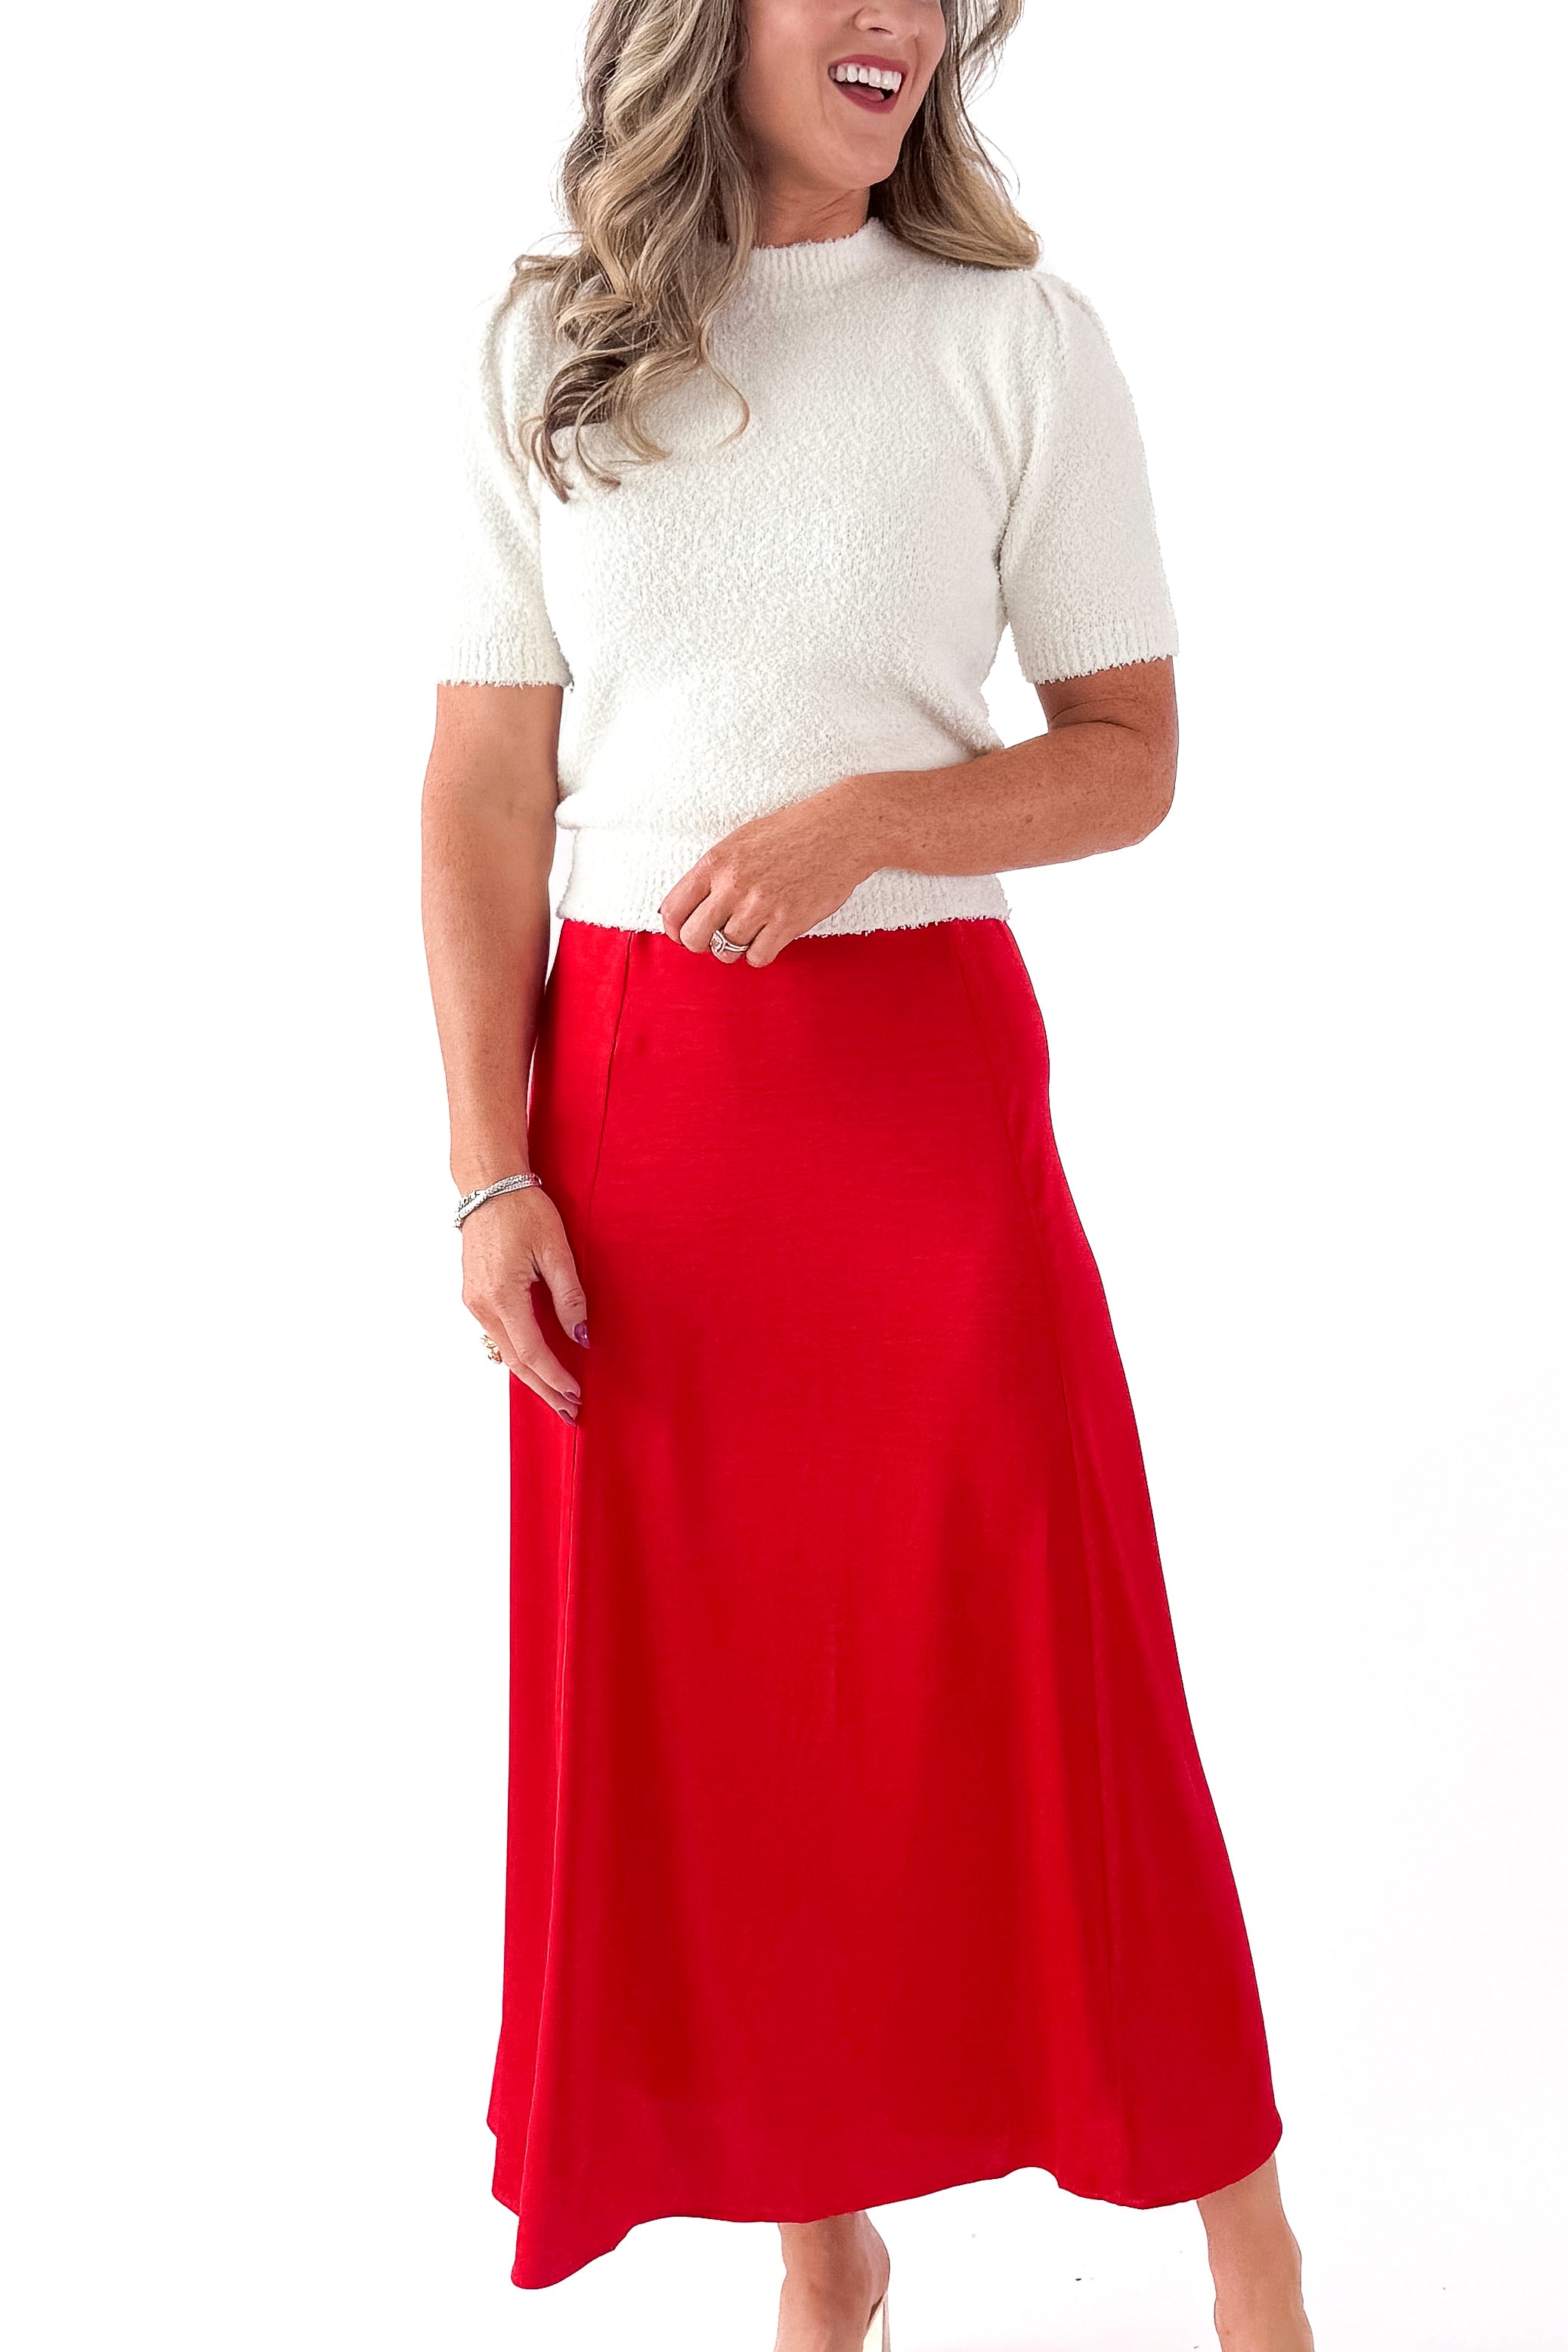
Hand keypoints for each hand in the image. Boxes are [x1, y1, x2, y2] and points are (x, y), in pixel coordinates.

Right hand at [461, 1184, 587, 1422]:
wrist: (488, 1185)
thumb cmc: (523, 1210)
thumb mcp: (556, 1250)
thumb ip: (569, 1297)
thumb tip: (580, 1338)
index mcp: (502, 1295)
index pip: (532, 1352)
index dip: (555, 1378)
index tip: (577, 1395)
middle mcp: (482, 1304)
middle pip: (515, 1362)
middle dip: (544, 1390)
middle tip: (569, 1412)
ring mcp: (474, 1301)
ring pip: (504, 1352)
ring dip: (531, 1376)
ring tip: (557, 1396)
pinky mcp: (474, 1295)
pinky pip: (497, 1335)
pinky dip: (518, 1356)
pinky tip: (535, 1365)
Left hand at [658, 786, 874, 965]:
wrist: (840, 830)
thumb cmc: (792, 833)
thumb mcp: (741, 841)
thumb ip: (713, 873)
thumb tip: (688, 907)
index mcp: (716, 862)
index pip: (673, 909)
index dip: (674, 929)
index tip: (682, 933)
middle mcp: (734, 885)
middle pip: (694, 939)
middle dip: (700, 944)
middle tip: (714, 937)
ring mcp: (761, 906)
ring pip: (725, 952)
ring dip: (733, 948)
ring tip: (748, 932)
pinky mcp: (788, 923)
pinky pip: (757, 958)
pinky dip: (759, 953)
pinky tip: (768, 937)